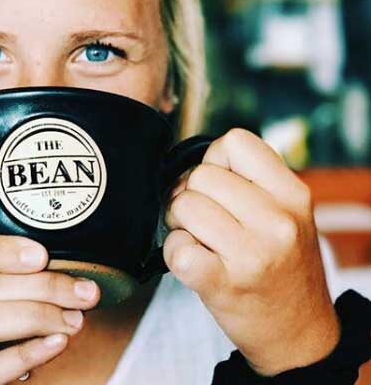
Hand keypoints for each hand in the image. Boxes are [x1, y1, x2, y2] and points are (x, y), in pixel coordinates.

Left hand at [163, 128, 339, 375]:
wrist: (300, 334)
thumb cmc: (283, 265)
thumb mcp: (289, 214)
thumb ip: (252, 181)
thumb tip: (194, 162)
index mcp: (293, 194)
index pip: (234, 142)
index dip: (214, 160)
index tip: (218, 185)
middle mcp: (276, 221)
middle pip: (200, 174)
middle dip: (190, 193)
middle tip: (201, 218)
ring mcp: (251, 254)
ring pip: (183, 205)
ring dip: (179, 222)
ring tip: (198, 238)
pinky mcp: (223, 284)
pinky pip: (176, 248)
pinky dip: (175, 252)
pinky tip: (193, 260)